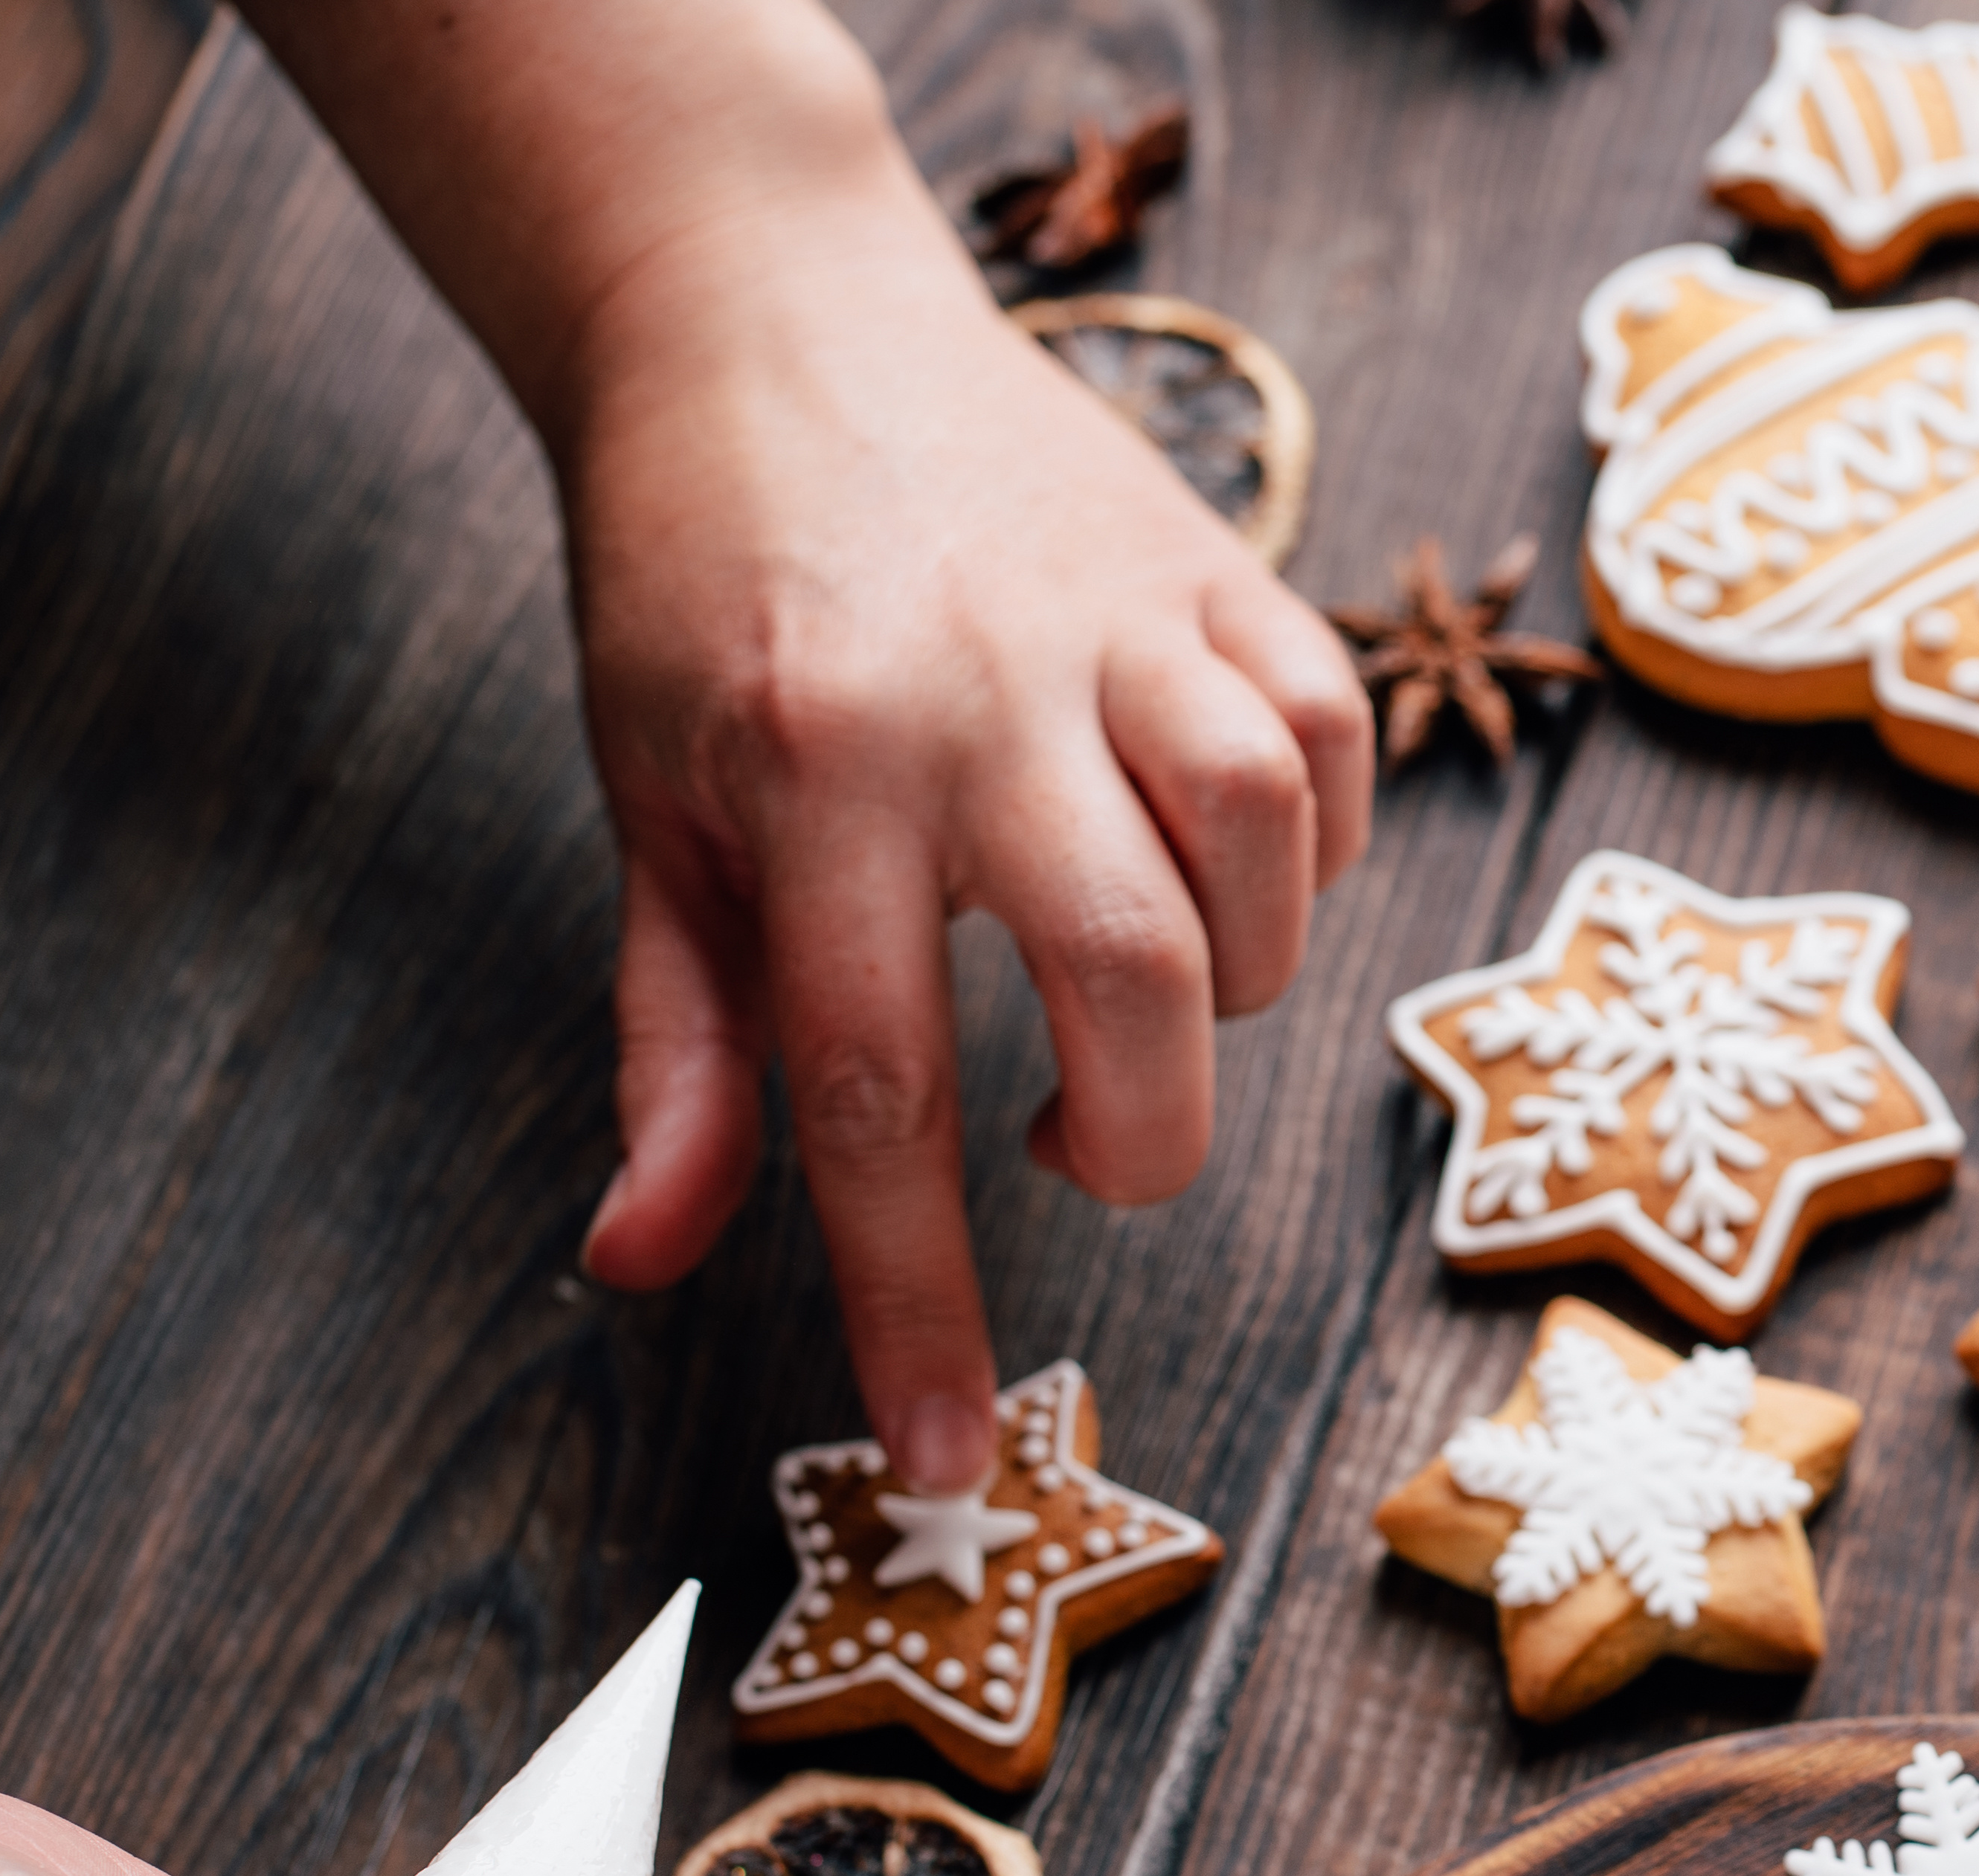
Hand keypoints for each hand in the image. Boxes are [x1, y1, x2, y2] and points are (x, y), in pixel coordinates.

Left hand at [557, 185, 1371, 1490]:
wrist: (768, 316)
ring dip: (1232, 978)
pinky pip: (1331, 749)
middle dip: (1138, 1135)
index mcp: (810, 779)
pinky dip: (1308, 847)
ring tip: (1146, 981)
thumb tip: (648, 1259)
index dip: (915, 1294)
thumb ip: (680, 1049)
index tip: (945, 1456)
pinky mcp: (1226, 564)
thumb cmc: (702, 596)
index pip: (872, 1089)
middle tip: (1075, 1144)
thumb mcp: (650, 822)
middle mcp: (980, 696)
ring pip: (1262, 856)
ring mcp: (1122, 617)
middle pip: (1137, 983)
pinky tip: (1222, 856)